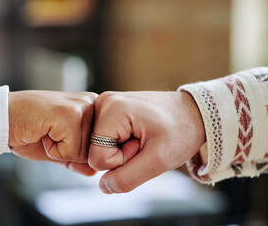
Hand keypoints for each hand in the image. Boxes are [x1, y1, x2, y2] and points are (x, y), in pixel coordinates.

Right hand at [8, 90, 97, 175]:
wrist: (2, 118)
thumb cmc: (28, 130)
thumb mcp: (57, 148)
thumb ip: (78, 159)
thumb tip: (95, 172)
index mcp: (91, 107)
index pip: (100, 146)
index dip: (74, 150)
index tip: (56, 134)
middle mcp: (91, 103)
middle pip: (94, 151)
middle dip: (68, 151)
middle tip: (48, 133)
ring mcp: (81, 107)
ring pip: (83, 153)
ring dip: (59, 150)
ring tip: (45, 131)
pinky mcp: (70, 115)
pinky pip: (71, 152)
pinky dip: (52, 150)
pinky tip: (42, 132)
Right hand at [88, 91, 205, 192]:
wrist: (193, 112)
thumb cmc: (180, 131)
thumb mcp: (158, 161)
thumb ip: (127, 178)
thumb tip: (103, 186)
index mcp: (111, 108)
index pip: (98, 158)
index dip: (122, 161)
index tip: (143, 145)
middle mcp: (102, 102)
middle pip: (95, 151)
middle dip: (121, 155)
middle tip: (144, 141)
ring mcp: (104, 105)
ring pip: (99, 147)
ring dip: (121, 150)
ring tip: (142, 137)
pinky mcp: (108, 111)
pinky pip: (104, 140)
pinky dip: (120, 143)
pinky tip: (136, 134)